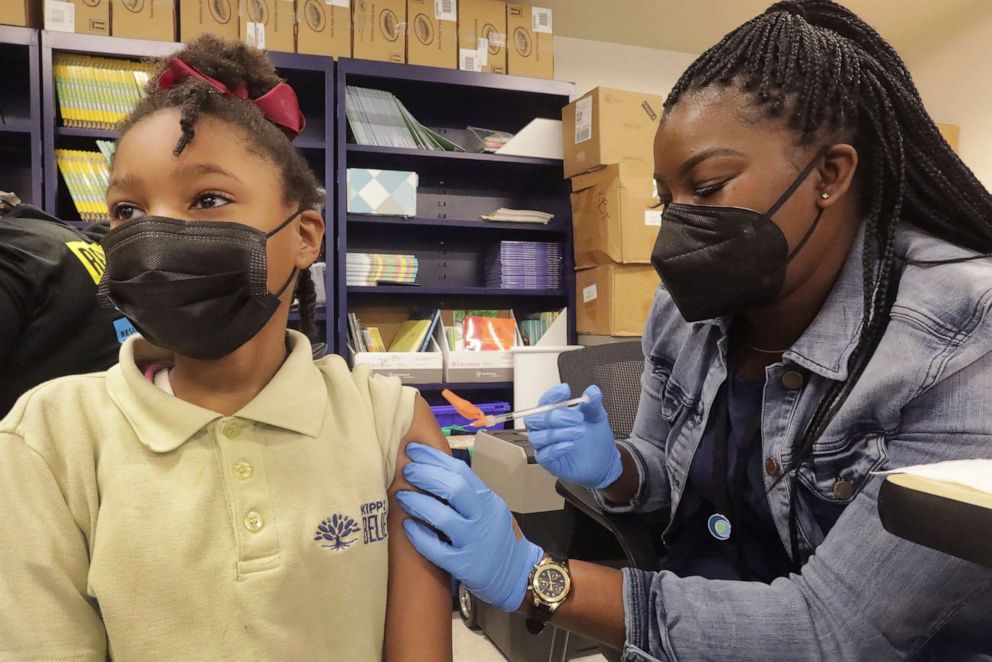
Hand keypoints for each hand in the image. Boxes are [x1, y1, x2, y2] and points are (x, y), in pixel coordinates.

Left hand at [396, 443, 543, 612]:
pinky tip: (407, 526)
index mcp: (487, 499)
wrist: (515, 572)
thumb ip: (467, 492)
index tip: (413, 449)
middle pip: (452, 488)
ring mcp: (473, 542)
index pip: (460, 470)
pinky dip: (419, 535)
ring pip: (442, 517)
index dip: (434, 458)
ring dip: (417, 502)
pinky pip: (437, 549)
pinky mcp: (463, 565)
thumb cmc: (496, 536)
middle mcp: (482, 517)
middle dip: (424, 475)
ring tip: (401, 495)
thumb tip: (433, 468)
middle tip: (406, 470)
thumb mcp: (488, 507)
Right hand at [525, 384, 622, 489]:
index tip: (566, 391)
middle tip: (577, 418)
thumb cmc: (595, 437)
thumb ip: (593, 404)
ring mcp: (545, 446)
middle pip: (534, 420)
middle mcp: (545, 429)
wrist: (604, 460)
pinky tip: (570, 444)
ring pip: (537, 437)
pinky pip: (544, 455)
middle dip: (555, 416)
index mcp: (553, 414)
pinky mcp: (549, 463)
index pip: (544, 402)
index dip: (552, 396)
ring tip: (580, 431)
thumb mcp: (597, 417)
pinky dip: (556, 448)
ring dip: (558, 433)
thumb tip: (593, 391)